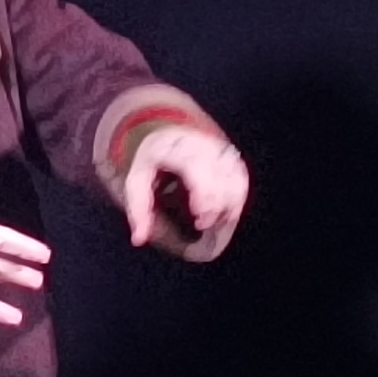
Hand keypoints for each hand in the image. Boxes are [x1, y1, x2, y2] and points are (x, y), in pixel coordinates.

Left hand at [122, 124, 250, 254]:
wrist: (169, 136)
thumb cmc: (152, 162)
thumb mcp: (135, 182)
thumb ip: (138, 210)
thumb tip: (139, 240)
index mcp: (176, 149)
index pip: (198, 168)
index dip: (204, 195)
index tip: (199, 217)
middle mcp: (203, 146)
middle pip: (220, 178)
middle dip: (214, 207)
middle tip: (200, 223)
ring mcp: (221, 151)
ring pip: (235, 180)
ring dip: (227, 206)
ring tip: (210, 220)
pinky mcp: (232, 158)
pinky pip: (241, 181)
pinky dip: (236, 201)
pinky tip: (223, 213)